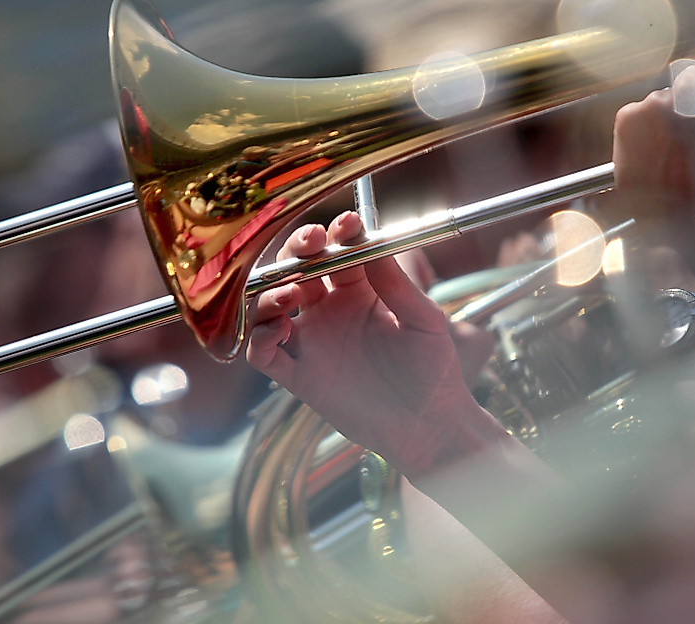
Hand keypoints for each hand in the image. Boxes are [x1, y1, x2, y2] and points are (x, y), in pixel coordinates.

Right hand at [246, 211, 486, 473]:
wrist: (430, 425)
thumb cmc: (434, 370)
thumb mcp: (425, 321)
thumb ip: (397, 284)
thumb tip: (372, 243)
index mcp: (361, 290)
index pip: (337, 249)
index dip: (338, 232)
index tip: (348, 224)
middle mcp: (330, 310)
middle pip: (296, 267)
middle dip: (298, 249)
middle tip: (310, 244)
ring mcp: (313, 342)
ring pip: (269, 305)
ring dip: (271, 291)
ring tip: (291, 293)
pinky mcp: (300, 376)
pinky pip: (263, 353)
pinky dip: (259, 338)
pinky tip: (278, 331)